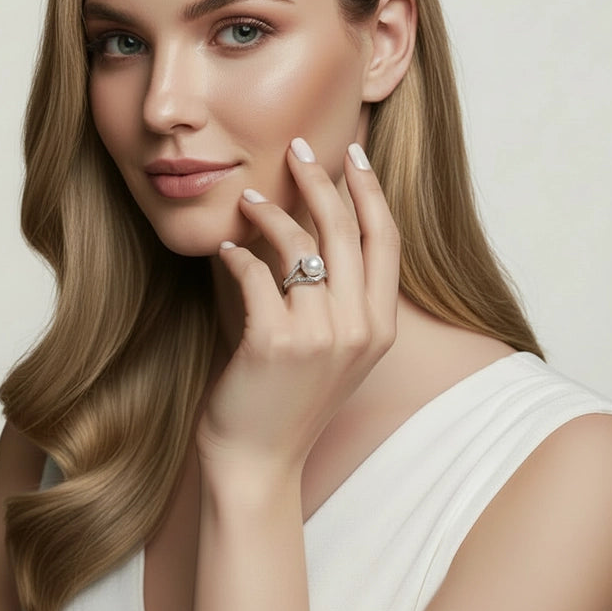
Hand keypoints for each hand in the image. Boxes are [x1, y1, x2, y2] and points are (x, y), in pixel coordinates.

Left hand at [196, 137, 399, 483]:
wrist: (258, 462)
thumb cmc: (291, 400)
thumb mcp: (336, 351)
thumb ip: (340, 297)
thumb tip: (318, 229)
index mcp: (380, 327)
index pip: (386, 240)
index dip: (371, 191)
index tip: (354, 154)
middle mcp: (360, 328)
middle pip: (346, 230)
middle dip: (322, 179)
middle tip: (298, 148)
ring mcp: (320, 337)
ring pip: (300, 245)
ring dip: (271, 214)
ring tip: (249, 200)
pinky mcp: (275, 343)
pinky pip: (256, 275)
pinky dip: (237, 255)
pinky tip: (224, 250)